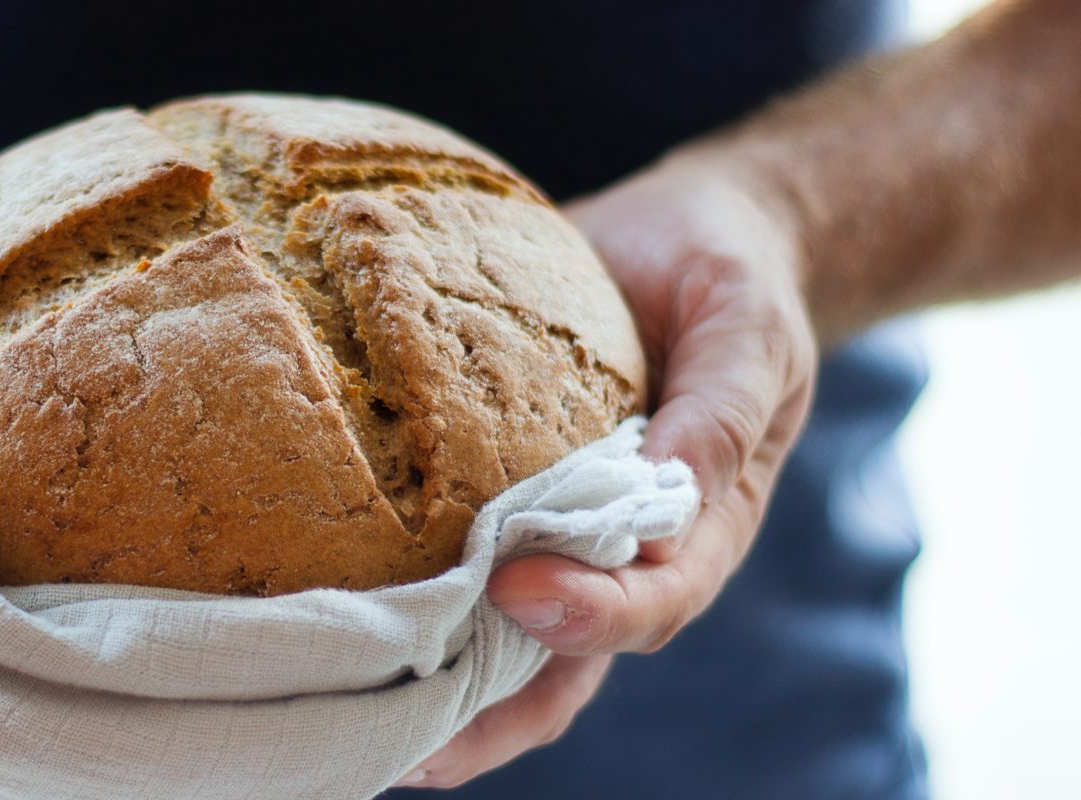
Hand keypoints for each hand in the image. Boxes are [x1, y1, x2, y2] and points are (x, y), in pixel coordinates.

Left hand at [397, 154, 817, 788]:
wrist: (690, 239)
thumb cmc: (729, 281)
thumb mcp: (749, 329)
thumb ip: (721, 408)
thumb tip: (671, 485)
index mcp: (704, 525)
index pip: (654, 600)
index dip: (592, 612)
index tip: (516, 589)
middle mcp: (624, 552)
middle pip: (564, 664)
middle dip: (487, 714)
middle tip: (402, 740)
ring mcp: (559, 535)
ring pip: (500, 644)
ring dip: (434, 691)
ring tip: (345, 717)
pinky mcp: (502, 496)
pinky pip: (456, 566)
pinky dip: (407, 606)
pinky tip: (334, 626)